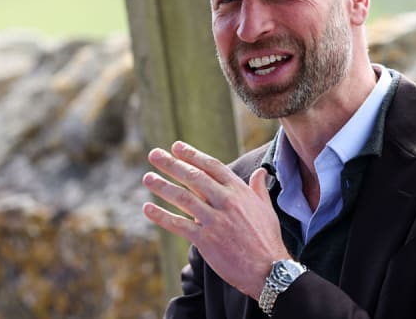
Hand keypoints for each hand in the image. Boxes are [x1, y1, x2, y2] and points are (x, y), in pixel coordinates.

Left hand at [142, 141, 290, 298]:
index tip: (176, 147)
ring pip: (183, 198)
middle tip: (154, 154)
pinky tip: (147, 209)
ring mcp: (215, 220)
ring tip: (147, 177)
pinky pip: (178, 224)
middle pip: (194, 177)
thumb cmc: (267, 238)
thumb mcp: (266, 208)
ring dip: (162, 186)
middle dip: (172, 164)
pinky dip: (161, 216)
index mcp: (239, 191)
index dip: (193, 155)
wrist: (268, 268)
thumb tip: (261, 171)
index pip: (212, 166)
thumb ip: (259, 188)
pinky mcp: (205, 240)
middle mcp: (226, 202)